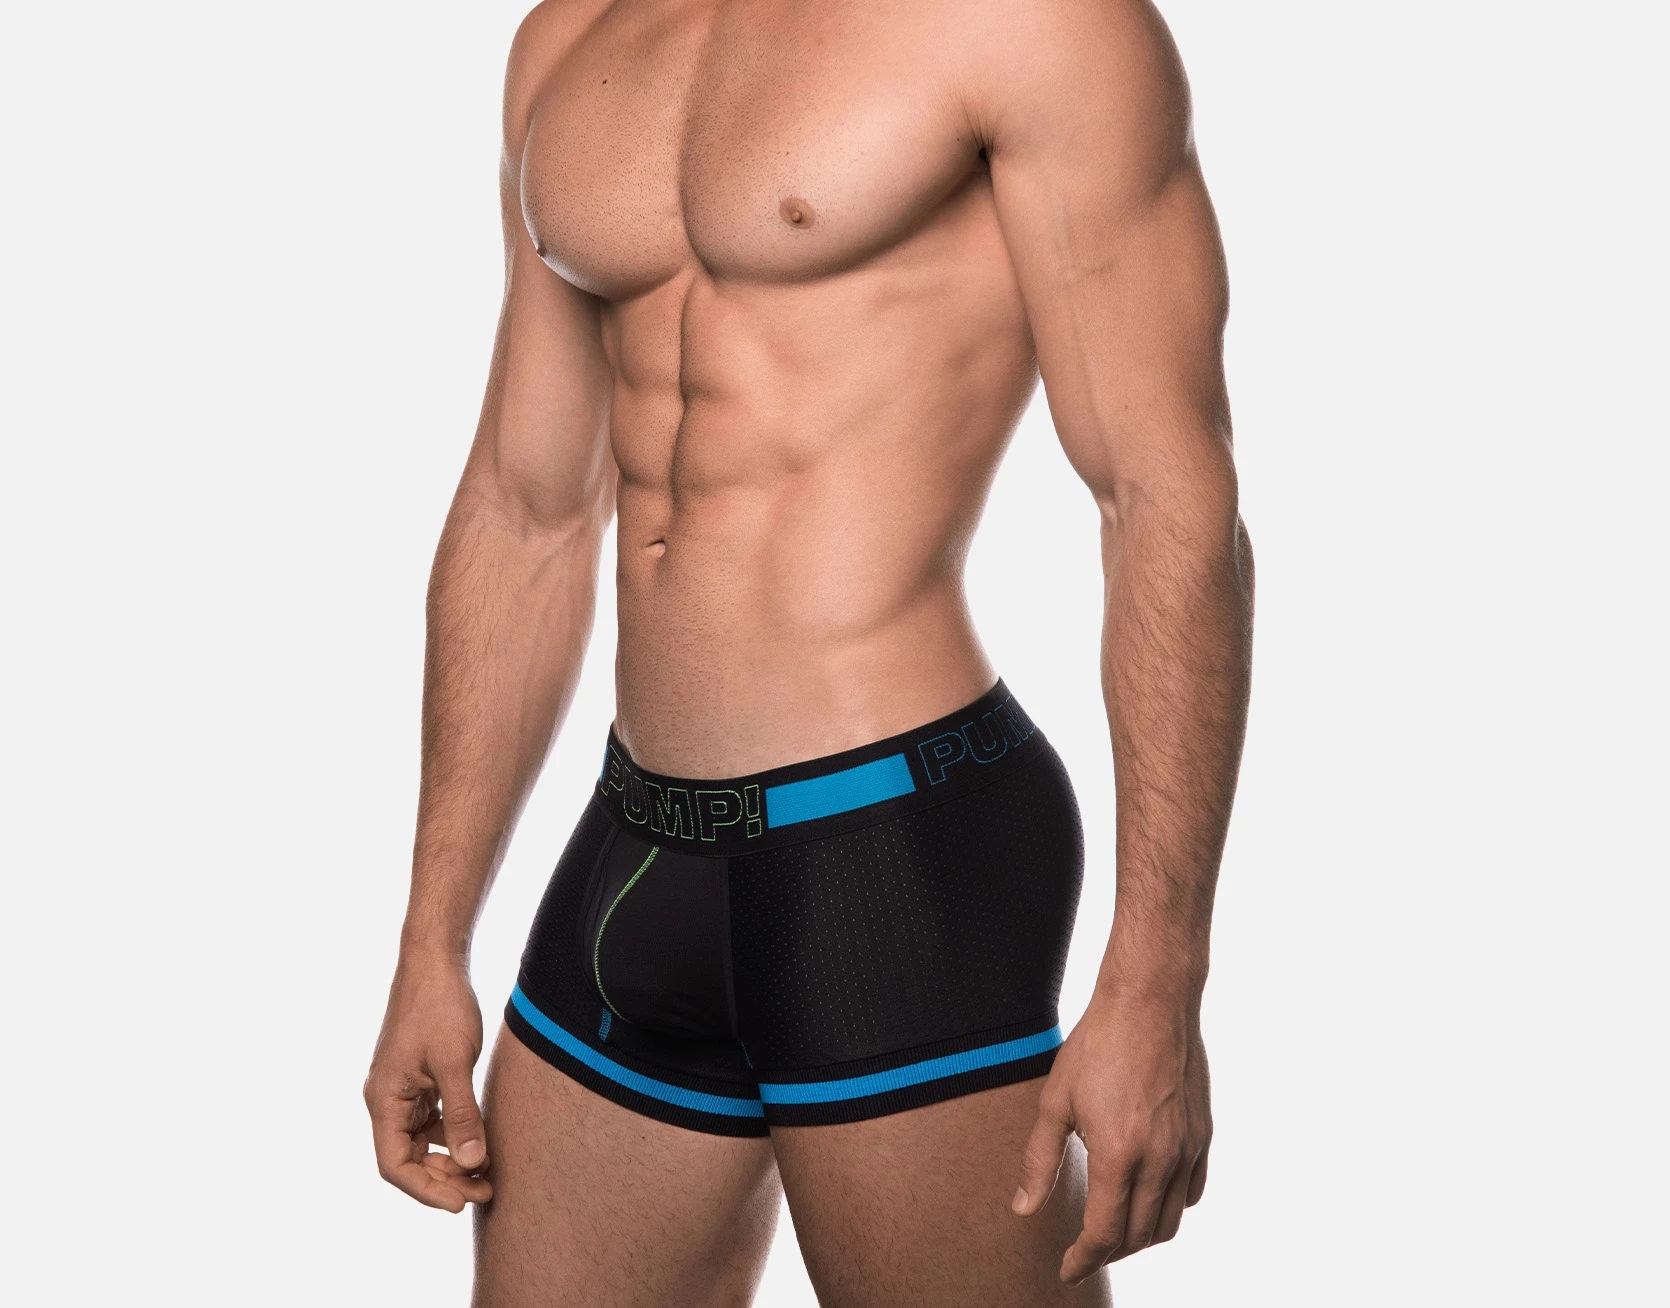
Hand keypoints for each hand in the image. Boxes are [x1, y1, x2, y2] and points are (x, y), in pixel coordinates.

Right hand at [364, 950, 492, 1211]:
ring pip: (421, 1142)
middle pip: (408, 1158)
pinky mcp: (418, 1078)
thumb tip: (473, 1163)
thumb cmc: (440, 1006)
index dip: (425, 1190)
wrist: (434, 961)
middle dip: (444, 1178)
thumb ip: (463, 1114)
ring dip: (450, 1160)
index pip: (394, 1165)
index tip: (460, 1203)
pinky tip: (478, 1140)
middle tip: (485, 1190)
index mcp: (383, 1100)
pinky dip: (452, 1135)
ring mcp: (401, 1089)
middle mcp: (386, 1099)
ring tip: (486, 1172)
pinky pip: (431, 1120)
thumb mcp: (454, 1062)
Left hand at [1012, 991, 1211, 1283]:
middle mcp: (1159, 1159)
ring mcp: (1187, 1149)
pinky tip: (1146, 1198)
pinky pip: (1191, 1192)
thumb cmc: (1098, 1044)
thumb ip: (1038, 1160)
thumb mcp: (1055, 1100)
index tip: (1067, 1269)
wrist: (1150, 1001)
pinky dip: (1169, 1208)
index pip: (1104, 1234)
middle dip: (1108, 1252)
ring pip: (1170, 1221)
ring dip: (1140, 1236)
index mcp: (1118, 1154)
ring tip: (1113, 1230)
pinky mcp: (1203, 1135)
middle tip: (1083, 1251)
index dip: (1083, 1260)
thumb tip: (1023, 1208)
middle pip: (1138, 1236)